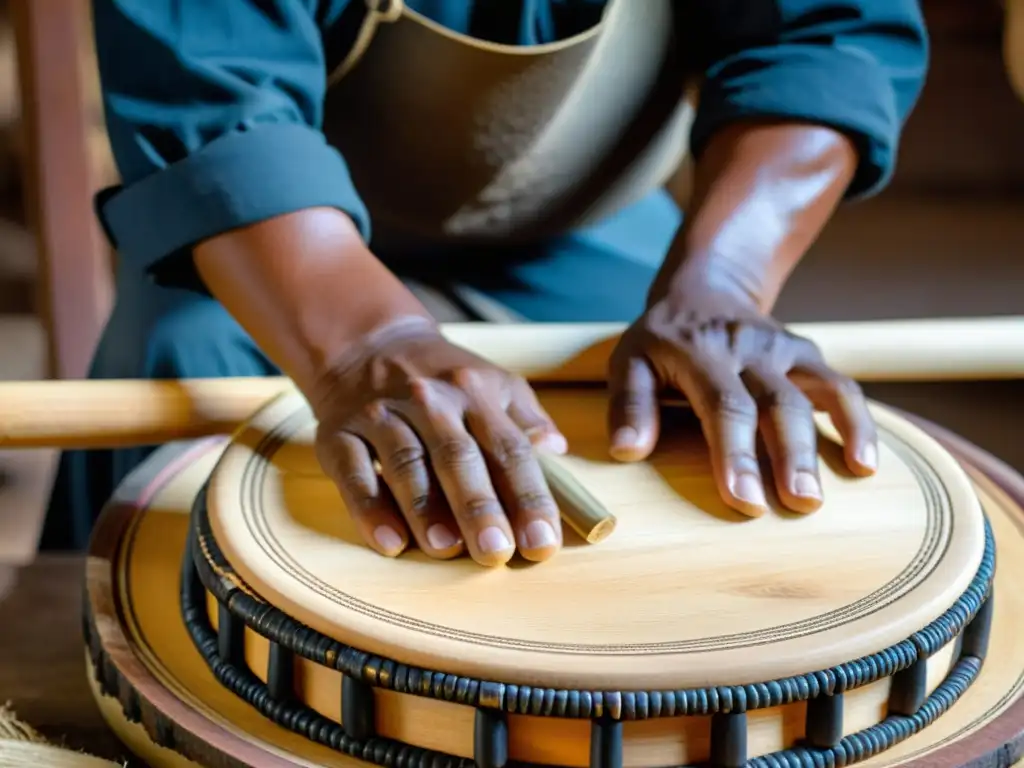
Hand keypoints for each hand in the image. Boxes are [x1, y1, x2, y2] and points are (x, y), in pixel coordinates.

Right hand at [311, 318, 567, 565]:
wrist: (366, 345)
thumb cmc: (443, 379)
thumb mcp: (493, 382)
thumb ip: (526, 417)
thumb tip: (558, 449)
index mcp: (474, 393)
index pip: (509, 448)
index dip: (528, 496)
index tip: (543, 541)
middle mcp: (429, 402)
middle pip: (457, 457)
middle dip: (479, 507)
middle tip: (497, 553)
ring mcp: (380, 416)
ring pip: (407, 465)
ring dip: (427, 510)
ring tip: (447, 549)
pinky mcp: (338, 435)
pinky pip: (354, 474)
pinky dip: (370, 509)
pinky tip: (390, 543)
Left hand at [607, 293, 877, 515]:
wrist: (706, 289)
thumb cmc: (661, 341)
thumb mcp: (629, 360)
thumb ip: (629, 404)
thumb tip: (627, 451)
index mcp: (700, 351)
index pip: (723, 404)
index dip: (734, 453)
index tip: (744, 500)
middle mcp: (746, 347)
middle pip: (776, 403)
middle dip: (788, 456)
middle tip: (798, 504)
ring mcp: (782, 349)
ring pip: (815, 394)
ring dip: (828, 443)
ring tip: (826, 496)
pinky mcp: (806, 355)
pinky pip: (840, 387)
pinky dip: (859, 423)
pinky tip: (866, 465)